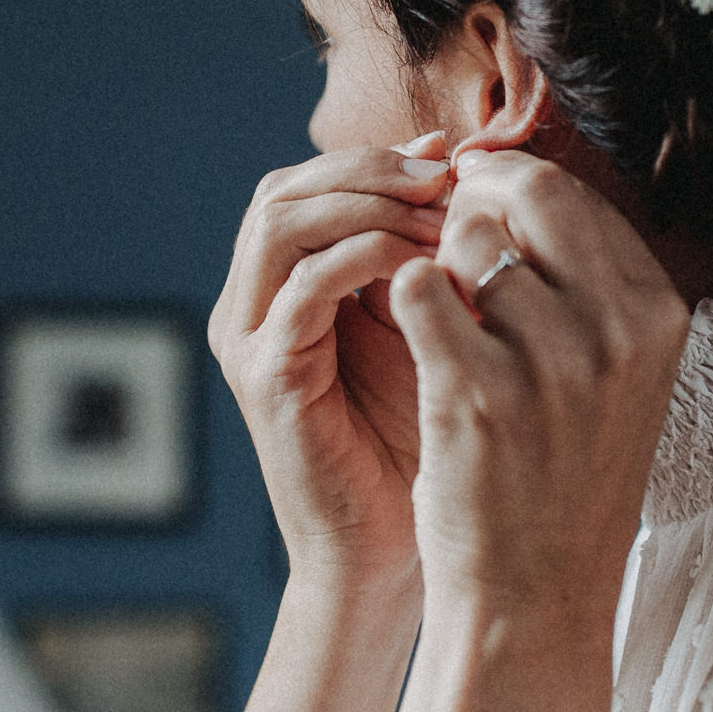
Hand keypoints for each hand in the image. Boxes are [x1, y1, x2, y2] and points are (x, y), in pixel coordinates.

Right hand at [211, 137, 453, 587]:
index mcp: (282, 290)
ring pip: (280, 223)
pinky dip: (362, 257)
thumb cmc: (418, 446)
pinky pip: (301, 287)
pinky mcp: (266, 378)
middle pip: (284, 190)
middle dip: (369, 170)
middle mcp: (250, 307)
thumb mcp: (426, 330)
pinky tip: (421, 264)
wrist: (391, 552)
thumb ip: (425, 258)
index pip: (307, 184)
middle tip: (444, 176)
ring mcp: (249, 341)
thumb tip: (463, 170)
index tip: (453, 159)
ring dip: (366, 204)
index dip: (376, 160)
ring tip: (435, 213)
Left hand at [388, 150, 689, 624]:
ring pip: (464, 241)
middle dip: (469, 204)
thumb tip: (507, 177)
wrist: (536, 597)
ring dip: (437, 267)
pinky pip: (417, 290)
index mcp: (658, 313)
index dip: (507, 187)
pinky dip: (403, 303)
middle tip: (442, 245)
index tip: (473, 206)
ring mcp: (552, 361)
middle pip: (526, 194)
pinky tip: (415, 344)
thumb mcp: (612, 372)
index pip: (574, 192)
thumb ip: (580, 278)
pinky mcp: (478, 393)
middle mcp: (618, 329)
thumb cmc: (561, 476)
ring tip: (444, 323)